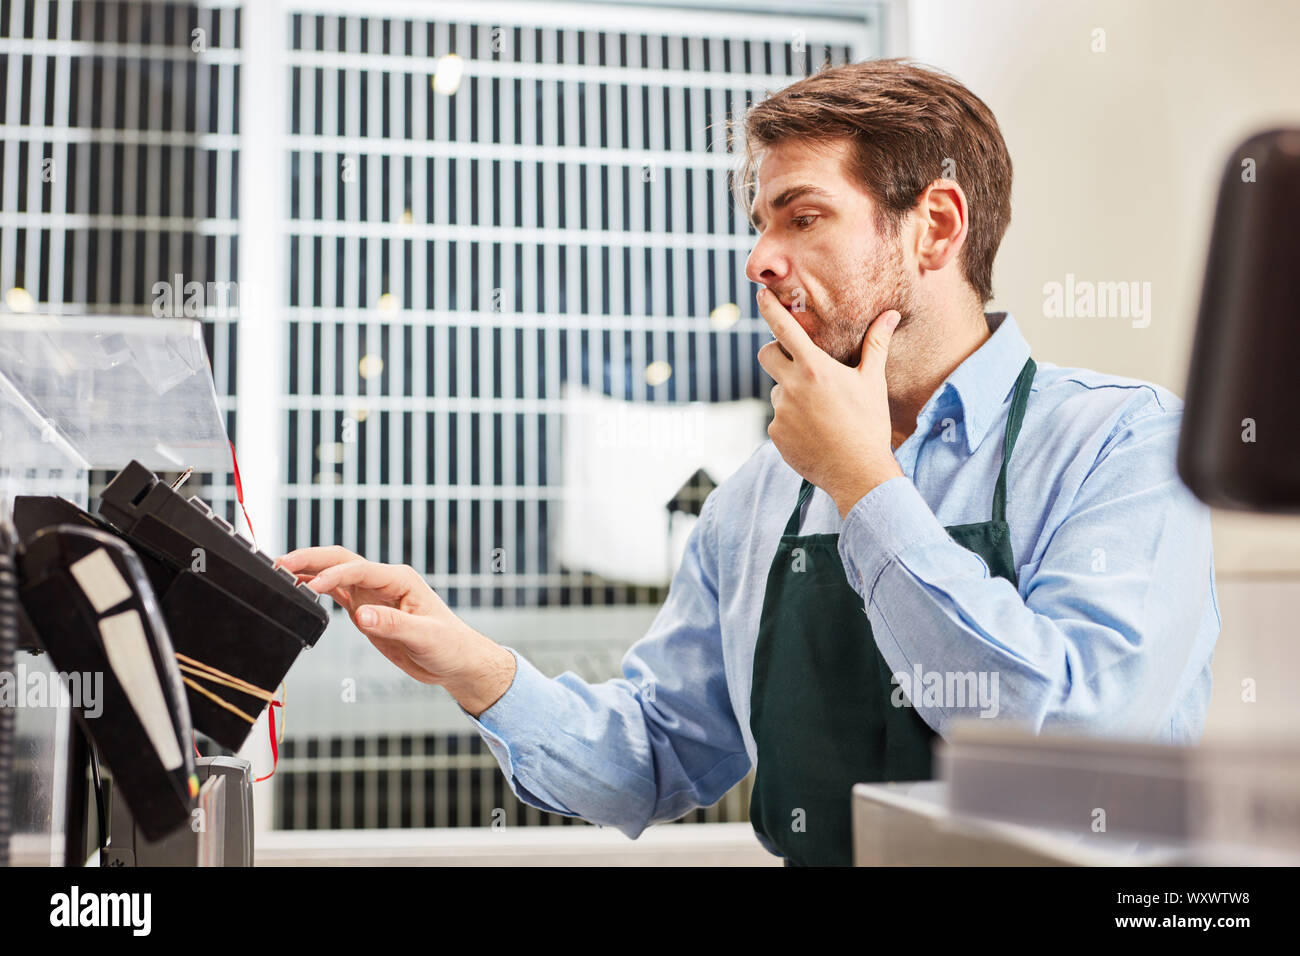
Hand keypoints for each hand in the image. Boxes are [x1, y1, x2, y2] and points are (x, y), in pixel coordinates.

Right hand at [274, 546, 514, 715]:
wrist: (454, 660)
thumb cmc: (449, 644)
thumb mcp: (424, 636)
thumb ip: (392, 624)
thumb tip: (362, 616)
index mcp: (400, 579)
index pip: (360, 569)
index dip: (333, 575)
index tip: (311, 586)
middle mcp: (384, 582)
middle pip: (342, 561)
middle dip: (311, 559)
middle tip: (281, 563)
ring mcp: (373, 595)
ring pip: (335, 574)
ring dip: (308, 570)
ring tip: (279, 570)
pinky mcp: (366, 610)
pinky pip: (337, 593)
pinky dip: (316, 588)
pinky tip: (298, 587)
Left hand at [755, 287, 905, 518]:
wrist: (858, 473)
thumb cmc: (869, 424)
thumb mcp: (873, 382)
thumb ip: (876, 345)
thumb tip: (890, 314)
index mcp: (814, 369)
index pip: (783, 329)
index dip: (769, 308)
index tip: (760, 294)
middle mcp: (791, 387)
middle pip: (766, 355)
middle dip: (775, 352)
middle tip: (795, 362)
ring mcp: (780, 412)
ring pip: (777, 390)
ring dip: (792, 394)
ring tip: (821, 414)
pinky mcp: (774, 434)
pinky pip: (778, 418)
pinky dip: (792, 421)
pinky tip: (814, 432)